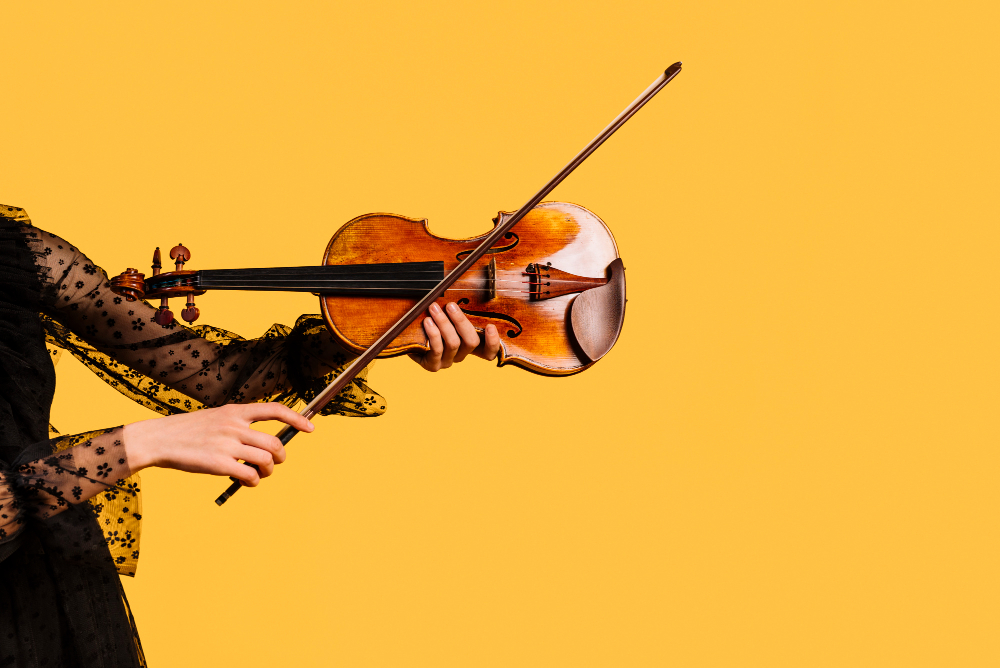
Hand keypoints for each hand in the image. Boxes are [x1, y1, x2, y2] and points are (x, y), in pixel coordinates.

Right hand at [123, 403, 312, 485]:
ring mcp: (227, 444)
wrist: (158, 439)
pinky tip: (243, 480)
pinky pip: (250, 475)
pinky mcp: (218, 464)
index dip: (296, 419)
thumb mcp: (216, 419)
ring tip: (256, 473)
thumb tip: (266, 446)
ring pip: (266, 460)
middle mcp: (234, 425)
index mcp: (235, 411)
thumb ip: (239, 427)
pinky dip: (253, 481)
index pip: (274, 410)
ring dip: (267, 471)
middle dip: (280, 457)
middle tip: (272, 464)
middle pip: (275, 443)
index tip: (310, 428)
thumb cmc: (188, 432)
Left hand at [409, 301, 500, 371]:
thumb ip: (455, 309)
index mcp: (468, 344)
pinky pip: (437, 350)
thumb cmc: (429, 321)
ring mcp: (447, 361)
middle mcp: (461, 355)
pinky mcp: (433, 365)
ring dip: (444, 324)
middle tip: (450, 305)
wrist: (407, 338)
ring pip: (453, 344)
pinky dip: (433, 334)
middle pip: (471, 342)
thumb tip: (459, 285)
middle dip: (461, 321)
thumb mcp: (445, 315)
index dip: (493, 342)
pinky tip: (427, 321)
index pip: (488, 351)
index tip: (490, 326)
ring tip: (433, 308)